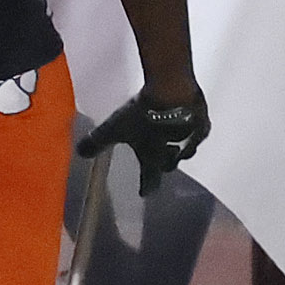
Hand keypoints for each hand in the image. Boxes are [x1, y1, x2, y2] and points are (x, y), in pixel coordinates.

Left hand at [82, 88, 209, 190]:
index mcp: (155, 159)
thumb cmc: (143, 114)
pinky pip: (197, 131)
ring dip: (179, 146)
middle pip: (170, 164)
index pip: (150, 179)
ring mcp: (193, 139)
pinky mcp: (203, 122)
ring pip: (187, 149)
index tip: (144, 193)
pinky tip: (187, 123)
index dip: (146, 186)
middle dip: (163, 163)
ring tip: (172, 140)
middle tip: (158, 161)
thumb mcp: (114, 128)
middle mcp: (177, 154)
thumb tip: (81, 153)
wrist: (173, 91)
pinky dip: (191, 130)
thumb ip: (97, 141)